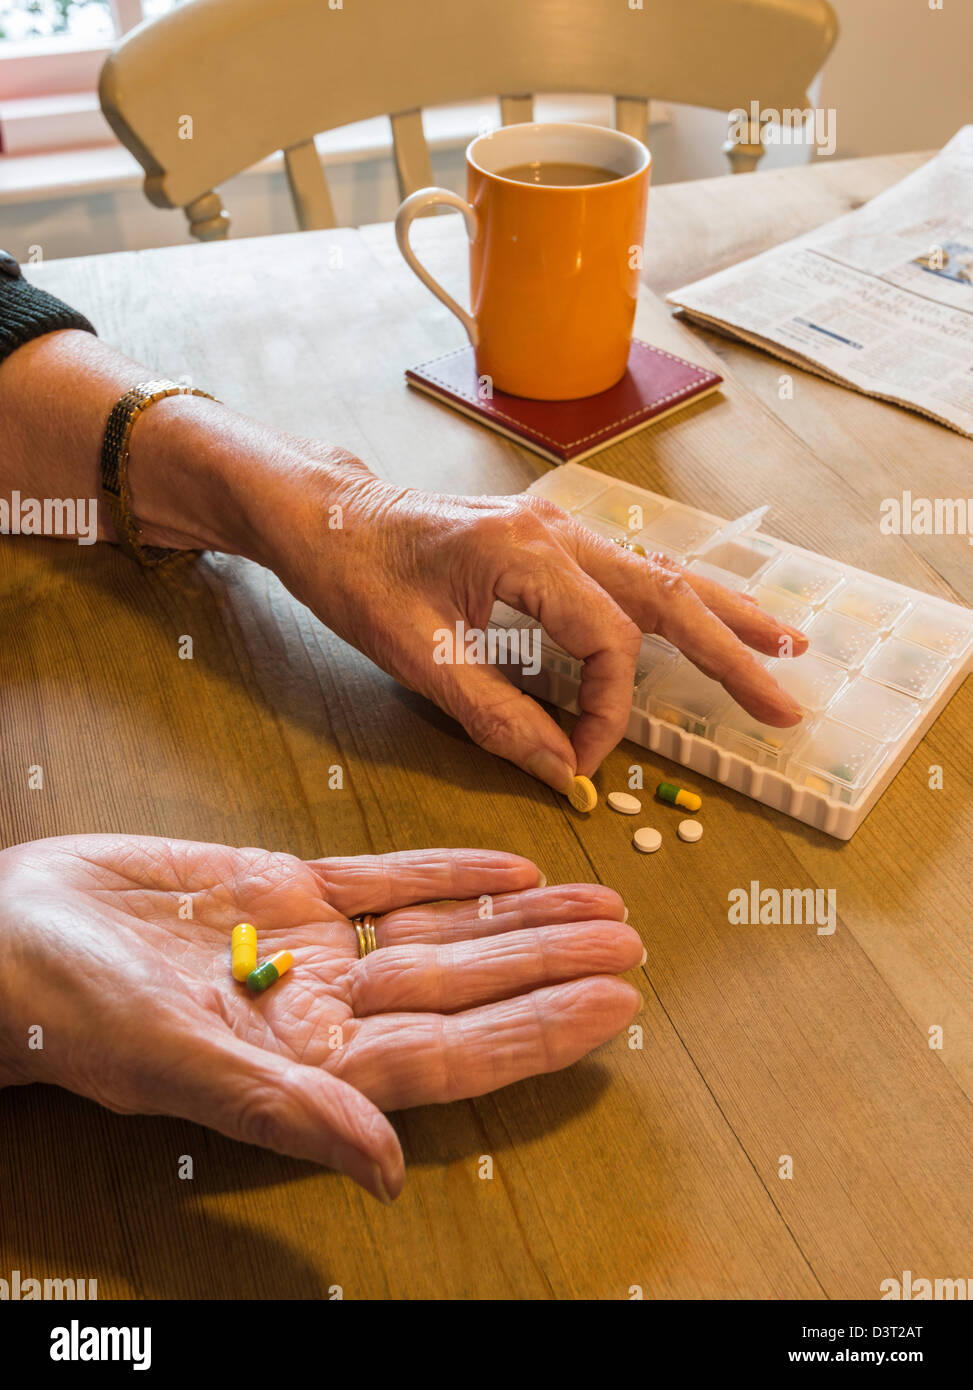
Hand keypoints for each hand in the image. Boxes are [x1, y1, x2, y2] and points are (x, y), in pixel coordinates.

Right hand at [0, 835, 641, 1201]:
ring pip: (441, 931)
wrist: (12, 936)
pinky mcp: (283, 887)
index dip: (538, 1031)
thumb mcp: (179, 1065)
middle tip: (634, 943)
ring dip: (518, 920)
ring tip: (599, 903)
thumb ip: (288, 1112)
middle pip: (466, 987)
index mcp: (313, 1066)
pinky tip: (510, 870)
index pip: (454, 1053)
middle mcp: (326, 1010)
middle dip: (549, 966)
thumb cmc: (75, 1015)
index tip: (616, 1005)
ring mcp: (311, 945)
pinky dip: (448, 874)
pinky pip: (386, 879)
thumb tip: (388, 1170)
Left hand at [245, 447, 807, 792]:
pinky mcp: (548, 540)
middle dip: (731, 653)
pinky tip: (709, 610)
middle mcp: (559, 531)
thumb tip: (564, 771)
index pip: (609, 643)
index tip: (579, 762)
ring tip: (786, 641)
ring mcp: (558, 528)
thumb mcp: (419, 657)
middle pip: (669, 596)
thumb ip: (497, 718)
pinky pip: (631, 568)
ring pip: (662, 573)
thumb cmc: (355, 576)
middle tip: (785, 700)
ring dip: (724, 613)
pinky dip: (680, 595)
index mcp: (528, 553)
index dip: (607, 715)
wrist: (323, 514)